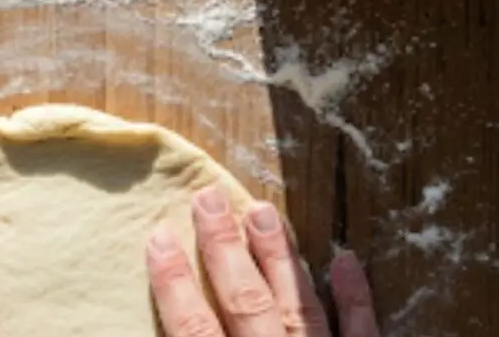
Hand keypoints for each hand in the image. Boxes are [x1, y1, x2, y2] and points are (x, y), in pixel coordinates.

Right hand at [147, 184, 380, 336]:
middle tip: (209, 199)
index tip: (159, 236)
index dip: (174, 283)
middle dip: (224, 249)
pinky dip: (355, 299)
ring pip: (298, 308)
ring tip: (264, 211)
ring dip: (279, 259)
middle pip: (245, 303)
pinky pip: (362, 335)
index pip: (194, 330)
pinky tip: (345, 261)